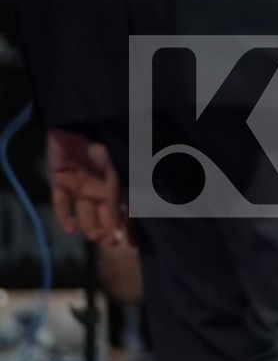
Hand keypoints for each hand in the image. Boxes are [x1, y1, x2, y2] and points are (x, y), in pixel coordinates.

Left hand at [47, 130, 129, 247]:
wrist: (77, 116)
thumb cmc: (105, 135)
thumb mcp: (117, 162)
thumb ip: (117, 189)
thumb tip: (118, 220)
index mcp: (120, 176)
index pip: (128, 204)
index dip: (131, 223)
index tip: (135, 243)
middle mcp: (101, 182)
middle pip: (106, 211)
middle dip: (110, 229)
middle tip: (113, 244)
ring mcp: (80, 182)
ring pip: (86, 210)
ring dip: (90, 226)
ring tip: (95, 238)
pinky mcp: (60, 180)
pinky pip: (62, 202)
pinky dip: (65, 216)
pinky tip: (71, 230)